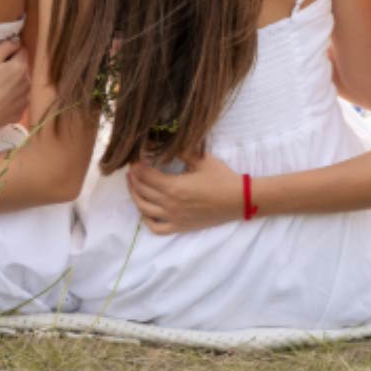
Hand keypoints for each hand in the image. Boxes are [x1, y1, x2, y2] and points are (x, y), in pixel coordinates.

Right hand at [0, 38, 29, 132]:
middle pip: (23, 69)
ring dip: (14, 84)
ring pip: (22, 86)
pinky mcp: (20, 113)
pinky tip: (0, 101)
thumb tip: (17, 40)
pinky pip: (18, 102)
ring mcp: (25, 100)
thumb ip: (6, 46)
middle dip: (13, 68)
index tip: (0, 57)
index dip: (11, 51)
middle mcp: (28, 83)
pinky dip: (12, 100)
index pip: (22, 51)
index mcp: (21, 67)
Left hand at [125, 155, 243, 234]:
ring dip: (135, 195)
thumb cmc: (221, 178)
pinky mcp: (180, 227)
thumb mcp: (201, 159)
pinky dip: (146, 220)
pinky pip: (156, 228)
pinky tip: (145, 209)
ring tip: (133, 184)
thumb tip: (163, 142)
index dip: (136, 165)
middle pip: (142, 191)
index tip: (134, 157)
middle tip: (132, 168)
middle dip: (133, 177)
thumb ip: (180, 151)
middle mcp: (170, 204)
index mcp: (174, 187)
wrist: (239, 200)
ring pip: (144, 209)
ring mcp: (174, 218)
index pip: (145, 176)